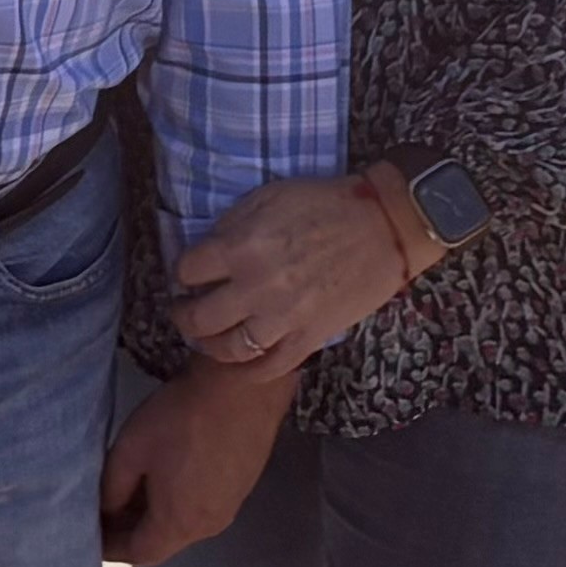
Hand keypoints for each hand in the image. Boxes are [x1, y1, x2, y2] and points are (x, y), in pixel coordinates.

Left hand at [100, 359, 294, 566]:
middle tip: (105, 511)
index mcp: (178, 524)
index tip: (89, 536)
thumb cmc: (180, 418)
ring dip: (156, 515)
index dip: (110, 547)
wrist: (243, 385)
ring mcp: (231, 507)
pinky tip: (168, 477)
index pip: (138, 552)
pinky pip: (203, 506)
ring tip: (131, 492)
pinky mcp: (243, 486)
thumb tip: (106, 511)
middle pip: (163, 541)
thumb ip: (111, 488)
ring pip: (184, 524)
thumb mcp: (131, 450)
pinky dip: (179, 502)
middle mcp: (208, 526)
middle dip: (131, 530)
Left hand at [169, 171, 416, 381]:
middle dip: (182, 315)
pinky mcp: (308, 338)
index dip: (183, 272)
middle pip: (199, 317)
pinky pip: (270, 367)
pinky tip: (240, 364)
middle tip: (183, 310)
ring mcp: (282, 318)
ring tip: (206, 338)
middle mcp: (255, 288)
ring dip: (209, 345)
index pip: (187, 269)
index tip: (187, 274)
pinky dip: (249, 370)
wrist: (383, 227)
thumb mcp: (268, 196)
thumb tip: (209, 251)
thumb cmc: (325, 203)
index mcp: (241, 247)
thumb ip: (232, 225)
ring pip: (229, 348)